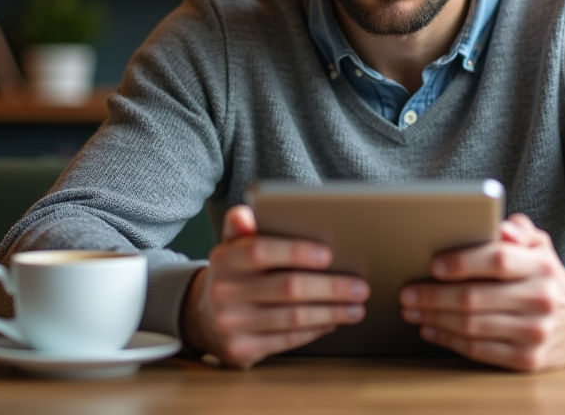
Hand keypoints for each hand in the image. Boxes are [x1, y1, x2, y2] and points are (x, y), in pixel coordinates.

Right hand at [181, 205, 369, 367]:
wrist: (203, 318)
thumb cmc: (234, 274)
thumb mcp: (232, 247)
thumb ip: (242, 225)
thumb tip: (244, 214)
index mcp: (224, 260)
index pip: (261, 251)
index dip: (296, 252)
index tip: (330, 254)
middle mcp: (223, 293)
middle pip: (288, 288)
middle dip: (331, 287)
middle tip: (361, 286)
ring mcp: (230, 325)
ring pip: (293, 318)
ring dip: (331, 312)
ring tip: (356, 306)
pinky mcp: (241, 351)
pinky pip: (287, 340)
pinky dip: (315, 330)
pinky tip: (332, 321)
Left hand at [399, 213, 564, 371]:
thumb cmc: (545, 275)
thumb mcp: (540, 245)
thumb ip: (517, 230)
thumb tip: (499, 227)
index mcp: (542, 266)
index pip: (498, 260)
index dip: (462, 262)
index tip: (433, 265)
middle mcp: (541, 299)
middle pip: (475, 298)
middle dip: (434, 296)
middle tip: (407, 292)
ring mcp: (536, 333)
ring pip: (472, 327)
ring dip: (435, 318)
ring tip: (413, 309)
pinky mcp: (528, 360)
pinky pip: (479, 351)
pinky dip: (449, 340)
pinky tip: (432, 329)